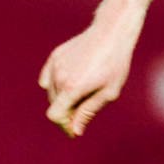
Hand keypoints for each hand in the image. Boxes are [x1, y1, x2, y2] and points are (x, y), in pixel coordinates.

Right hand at [39, 20, 139, 137]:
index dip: (63, 125)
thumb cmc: (115, 64)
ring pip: (52, 93)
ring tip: (86, 89)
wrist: (112, 32)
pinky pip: (48, 79)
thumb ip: (88, 112)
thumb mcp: (108, 93)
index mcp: (72, 87)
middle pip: (54, 105)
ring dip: (64, 98)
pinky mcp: (55, 56)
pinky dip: (57, 85)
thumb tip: (74, 131)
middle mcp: (59, 76)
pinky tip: (72, 81)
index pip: (54, 115)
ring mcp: (55, 65)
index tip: (74, 129)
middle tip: (88, 106)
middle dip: (68, 112)